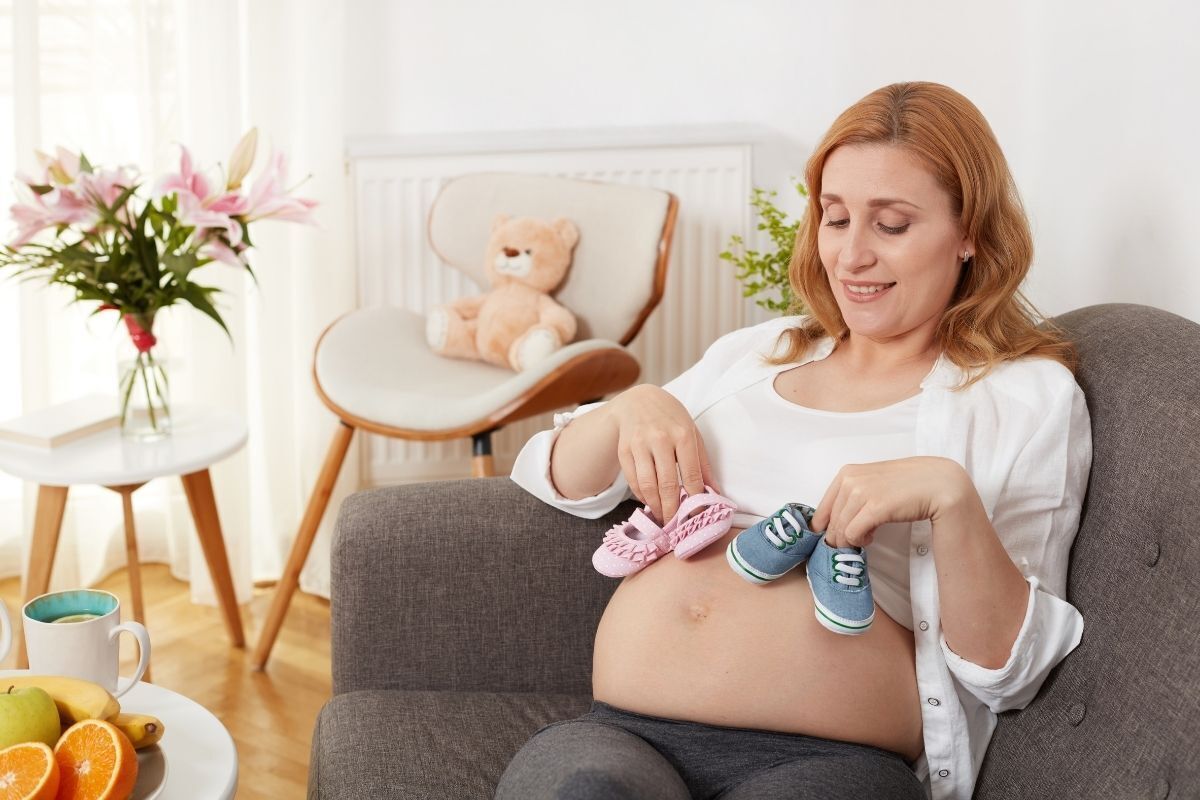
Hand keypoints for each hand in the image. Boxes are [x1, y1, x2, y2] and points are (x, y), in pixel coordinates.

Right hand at [606, 384, 719, 523]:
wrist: (638, 400)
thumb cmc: (671, 419)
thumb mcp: (692, 433)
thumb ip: (703, 463)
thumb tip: (714, 492)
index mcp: (683, 434)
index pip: (691, 475)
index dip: (695, 499)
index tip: (697, 515)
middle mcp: (660, 439)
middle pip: (667, 484)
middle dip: (672, 510)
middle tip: (676, 525)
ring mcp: (639, 444)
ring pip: (646, 485)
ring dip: (655, 506)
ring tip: (662, 516)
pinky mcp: (624, 450)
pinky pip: (632, 480)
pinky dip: (641, 495)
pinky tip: (649, 501)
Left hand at [810, 457, 973, 548]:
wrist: (938, 483)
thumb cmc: (907, 484)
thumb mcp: (873, 484)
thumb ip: (853, 496)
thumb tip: (834, 523)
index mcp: (847, 473)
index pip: (822, 509)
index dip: (825, 528)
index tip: (835, 538)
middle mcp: (850, 480)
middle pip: (830, 523)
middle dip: (839, 538)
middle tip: (855, 542)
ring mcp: (861, 492)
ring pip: (840, 530)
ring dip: (851, 540)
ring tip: (867, 537)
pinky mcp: (874, 507)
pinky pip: (853, 534)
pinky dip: (860, 541)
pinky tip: (872, 536)